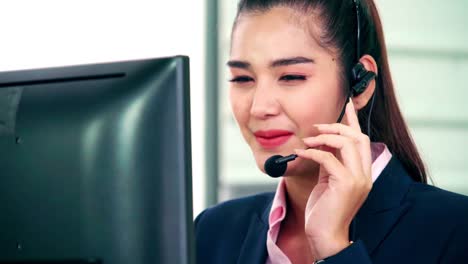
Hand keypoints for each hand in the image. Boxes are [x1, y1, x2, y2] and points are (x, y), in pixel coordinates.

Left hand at [294, 98, 371, 259]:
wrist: (324, 235)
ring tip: (307, 139)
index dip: (354, 120)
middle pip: (358, 137)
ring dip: (325, 137)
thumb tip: (322, 143)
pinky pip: (329, 158)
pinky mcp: (346, 184)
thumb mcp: (328, 180)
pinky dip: (313, 152)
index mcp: (363, 171)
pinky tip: (300, 152)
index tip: (347, 104)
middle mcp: (365, 173)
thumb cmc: (324, 209)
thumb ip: (330, 162)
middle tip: (317, 127)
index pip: (362, 139)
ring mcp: (358, 179)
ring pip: (348, 143)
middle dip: (337, 127)